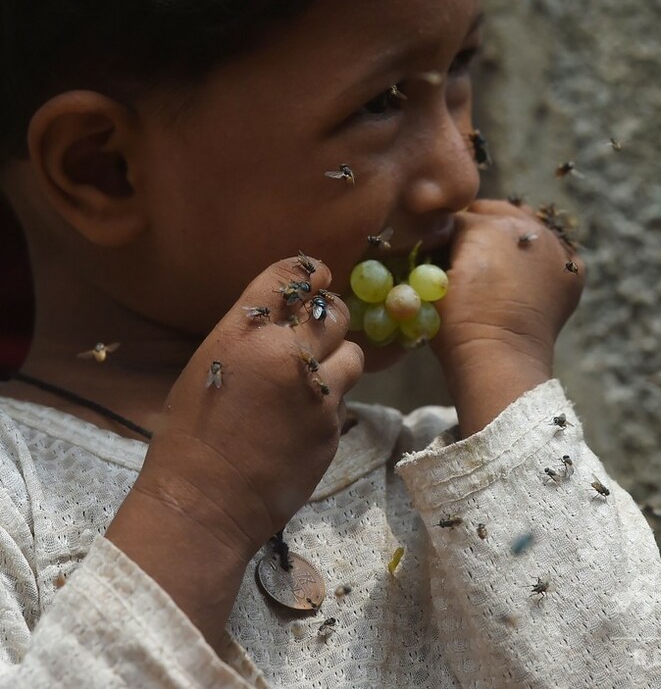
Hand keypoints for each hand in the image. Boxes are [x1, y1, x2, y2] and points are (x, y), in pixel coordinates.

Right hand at [128, 256, 363, 558]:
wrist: (202, 503)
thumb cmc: (190, 437)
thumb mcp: (209, 367)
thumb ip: (251, 338)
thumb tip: (285, 322)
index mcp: (245, 330)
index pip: (290, 276)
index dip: (311, 273)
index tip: (319, 277)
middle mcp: (285, 351)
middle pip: (334, 312)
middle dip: (331, 318)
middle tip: (322, 333)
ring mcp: (315, 390)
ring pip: (353, 354)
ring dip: (339, 360)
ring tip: (318, 378)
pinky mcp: (331, 426)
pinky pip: (345, 398)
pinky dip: (332, 401)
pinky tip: (306, 418)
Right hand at [431, 199, 583, 434]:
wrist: (499, 358)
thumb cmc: (457, 322)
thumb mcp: (433, 279)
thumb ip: (437, 249)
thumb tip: (438, 241)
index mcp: (487, 225)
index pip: (460, 218)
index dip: (446, 234)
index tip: (440, 250)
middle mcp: (525, 227)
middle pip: (496, 212)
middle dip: (479, 227)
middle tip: (467, 253)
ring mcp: (554, 248)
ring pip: (528, 227)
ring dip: (512, 238)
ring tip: (499, 263)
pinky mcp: (572, 273)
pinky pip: (557, 252)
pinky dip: (543, 259)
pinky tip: (529, 276)